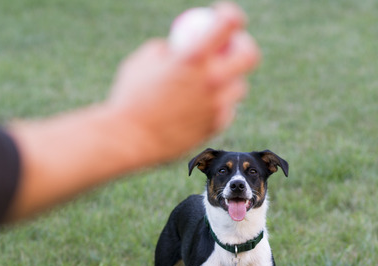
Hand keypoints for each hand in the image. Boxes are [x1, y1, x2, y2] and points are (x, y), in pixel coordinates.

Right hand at [106, 2, 259, 163]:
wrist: (128, 139)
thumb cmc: (129, 97)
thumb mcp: (144, 61)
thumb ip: (170, 49)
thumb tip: (183, 44)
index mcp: (193, 57)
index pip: (229, 24)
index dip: (231, 15)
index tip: (225, 17)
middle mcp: (211, 80)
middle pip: (249, 56)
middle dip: (243, 47)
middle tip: (231, 49)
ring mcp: (216, 105)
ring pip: (238, 87)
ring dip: (228, 81)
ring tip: (207, 84)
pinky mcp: (216, 126)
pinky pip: (226, 111)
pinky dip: (216, 107)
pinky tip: (197, 109)